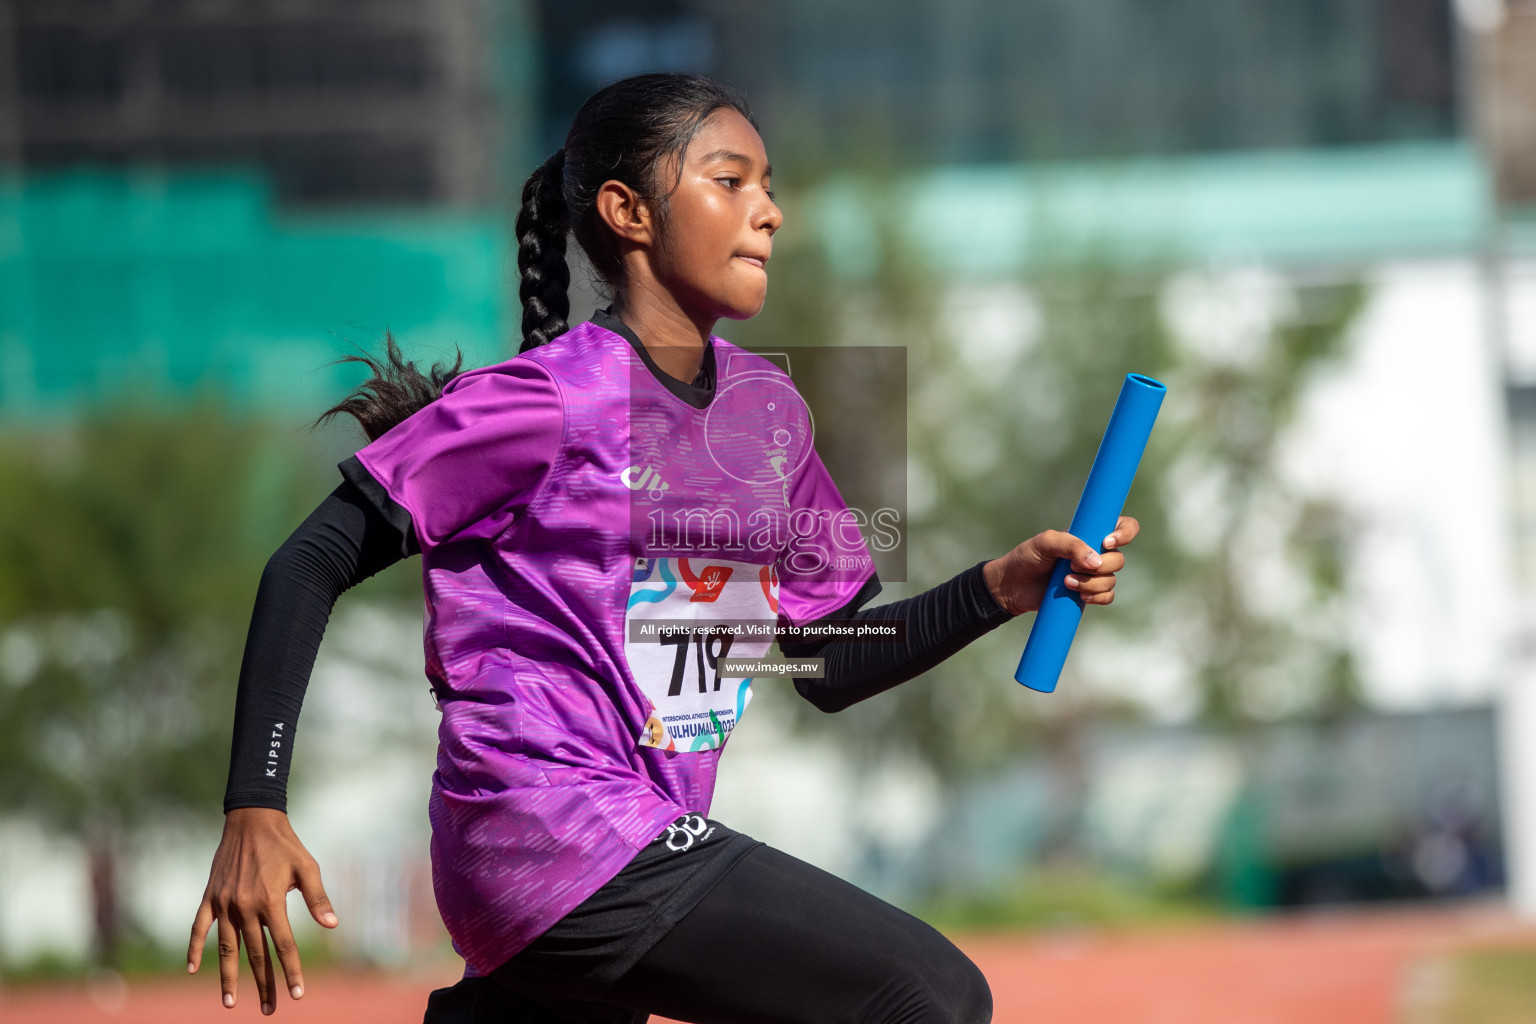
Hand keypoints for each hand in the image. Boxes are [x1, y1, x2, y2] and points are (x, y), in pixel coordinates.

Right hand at [187, 807, 337, 1014]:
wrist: (252, 820)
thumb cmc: (285, 844)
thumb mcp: (307, 867)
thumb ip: (317, 898)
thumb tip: (332, 925)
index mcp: (271, 901)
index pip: (283, 945)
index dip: (291, 971)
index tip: (297, 994)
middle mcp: (245, 907)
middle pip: (256, 954)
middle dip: (264, 983)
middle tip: (270, 1010)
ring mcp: (224, 904)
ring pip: (226, 949)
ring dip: (229, 977)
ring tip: (232, 1003)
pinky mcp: (210, 898)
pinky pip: (199, 928)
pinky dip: (195, 948)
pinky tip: (193, 970)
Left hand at [982, 516, 1139, 615]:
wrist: (1013, 586)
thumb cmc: (1027, 557)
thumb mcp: (1044, 543)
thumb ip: (1069, 545)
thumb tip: (1095, 561)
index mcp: (1089, 533)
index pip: (1123, 526)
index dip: (1125, 533)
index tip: (1106, 542)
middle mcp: (1095, 552)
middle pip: (1118, 559)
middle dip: (1100, 566)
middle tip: (1071, 567)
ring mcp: (1092, 574)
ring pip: (1111, 580)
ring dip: (1091, 584)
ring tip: (1066, 583)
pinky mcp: (1088, 593)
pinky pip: (1107, 596)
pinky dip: (1097, 597)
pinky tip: (1080, 597)